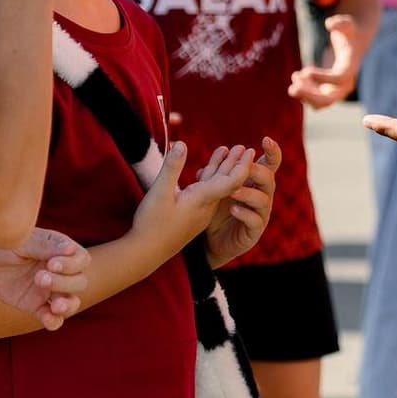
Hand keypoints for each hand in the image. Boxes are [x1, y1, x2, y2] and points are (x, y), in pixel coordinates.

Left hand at [0, 227, 90, 331]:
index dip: (72, 265)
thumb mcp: (22, 242)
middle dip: (64, 283)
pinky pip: (52, 319)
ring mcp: (47, 291)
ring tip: (55, 305)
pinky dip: (54, 321)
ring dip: (67, 305)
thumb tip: (72, 249)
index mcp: (59, 251)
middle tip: (39, 278)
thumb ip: (46, 247)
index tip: (51, 263)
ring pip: (71, 302)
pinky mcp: (35, 306)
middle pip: (79, 282)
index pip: (82, 260)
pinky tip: (47, 317)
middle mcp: (58, 271)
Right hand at [131, 142, 253, 255]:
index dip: (242, 165)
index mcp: (203, 199)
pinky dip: (210, 177)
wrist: (145, 254)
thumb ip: (172, 168)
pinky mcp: (192, 215)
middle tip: (246, 146)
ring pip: (216, 186)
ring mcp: (200, 212)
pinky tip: (206, 171)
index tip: (250, 150)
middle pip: (227, 181)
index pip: (231, 181)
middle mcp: (206, 206)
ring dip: (223, 168)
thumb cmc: (151, 224)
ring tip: (229, 150)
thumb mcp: (159, 192)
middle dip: (236, 163)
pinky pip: (207, 192)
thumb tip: (182, 143)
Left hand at [205, 137, 281, 267]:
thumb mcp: (214, 188)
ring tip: (232, 190)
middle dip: (257, 171)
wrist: (212, 241)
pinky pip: (255, 221)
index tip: (266, 139)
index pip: (269, 164)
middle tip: (244, 167)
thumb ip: (215, 173)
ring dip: (248, 193)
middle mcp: (262, 196)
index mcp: (255, 182)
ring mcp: (260, 214)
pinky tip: (233, 209)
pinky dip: (245, 213)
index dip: (272, 152)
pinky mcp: (254, 231)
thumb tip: (215, 156)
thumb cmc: (216, 210)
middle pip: (269, 179)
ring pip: (263, 199)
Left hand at [290, 14, 364, 108]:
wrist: (351, 46)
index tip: (306, 70)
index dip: (323, 78)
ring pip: (320, 103)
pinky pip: (315, 100)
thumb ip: (341, 22)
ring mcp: (337, 90)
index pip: (340, 79)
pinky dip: (304, 92)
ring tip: (294, 77)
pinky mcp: (328, 92)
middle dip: (309, 96)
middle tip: (292, 88)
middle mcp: (346, 83)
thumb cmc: (348, 33)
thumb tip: (330, 24)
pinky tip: (296, 77)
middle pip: (329, 99)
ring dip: (304, 95)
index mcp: (351, 67)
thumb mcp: (347, 24)